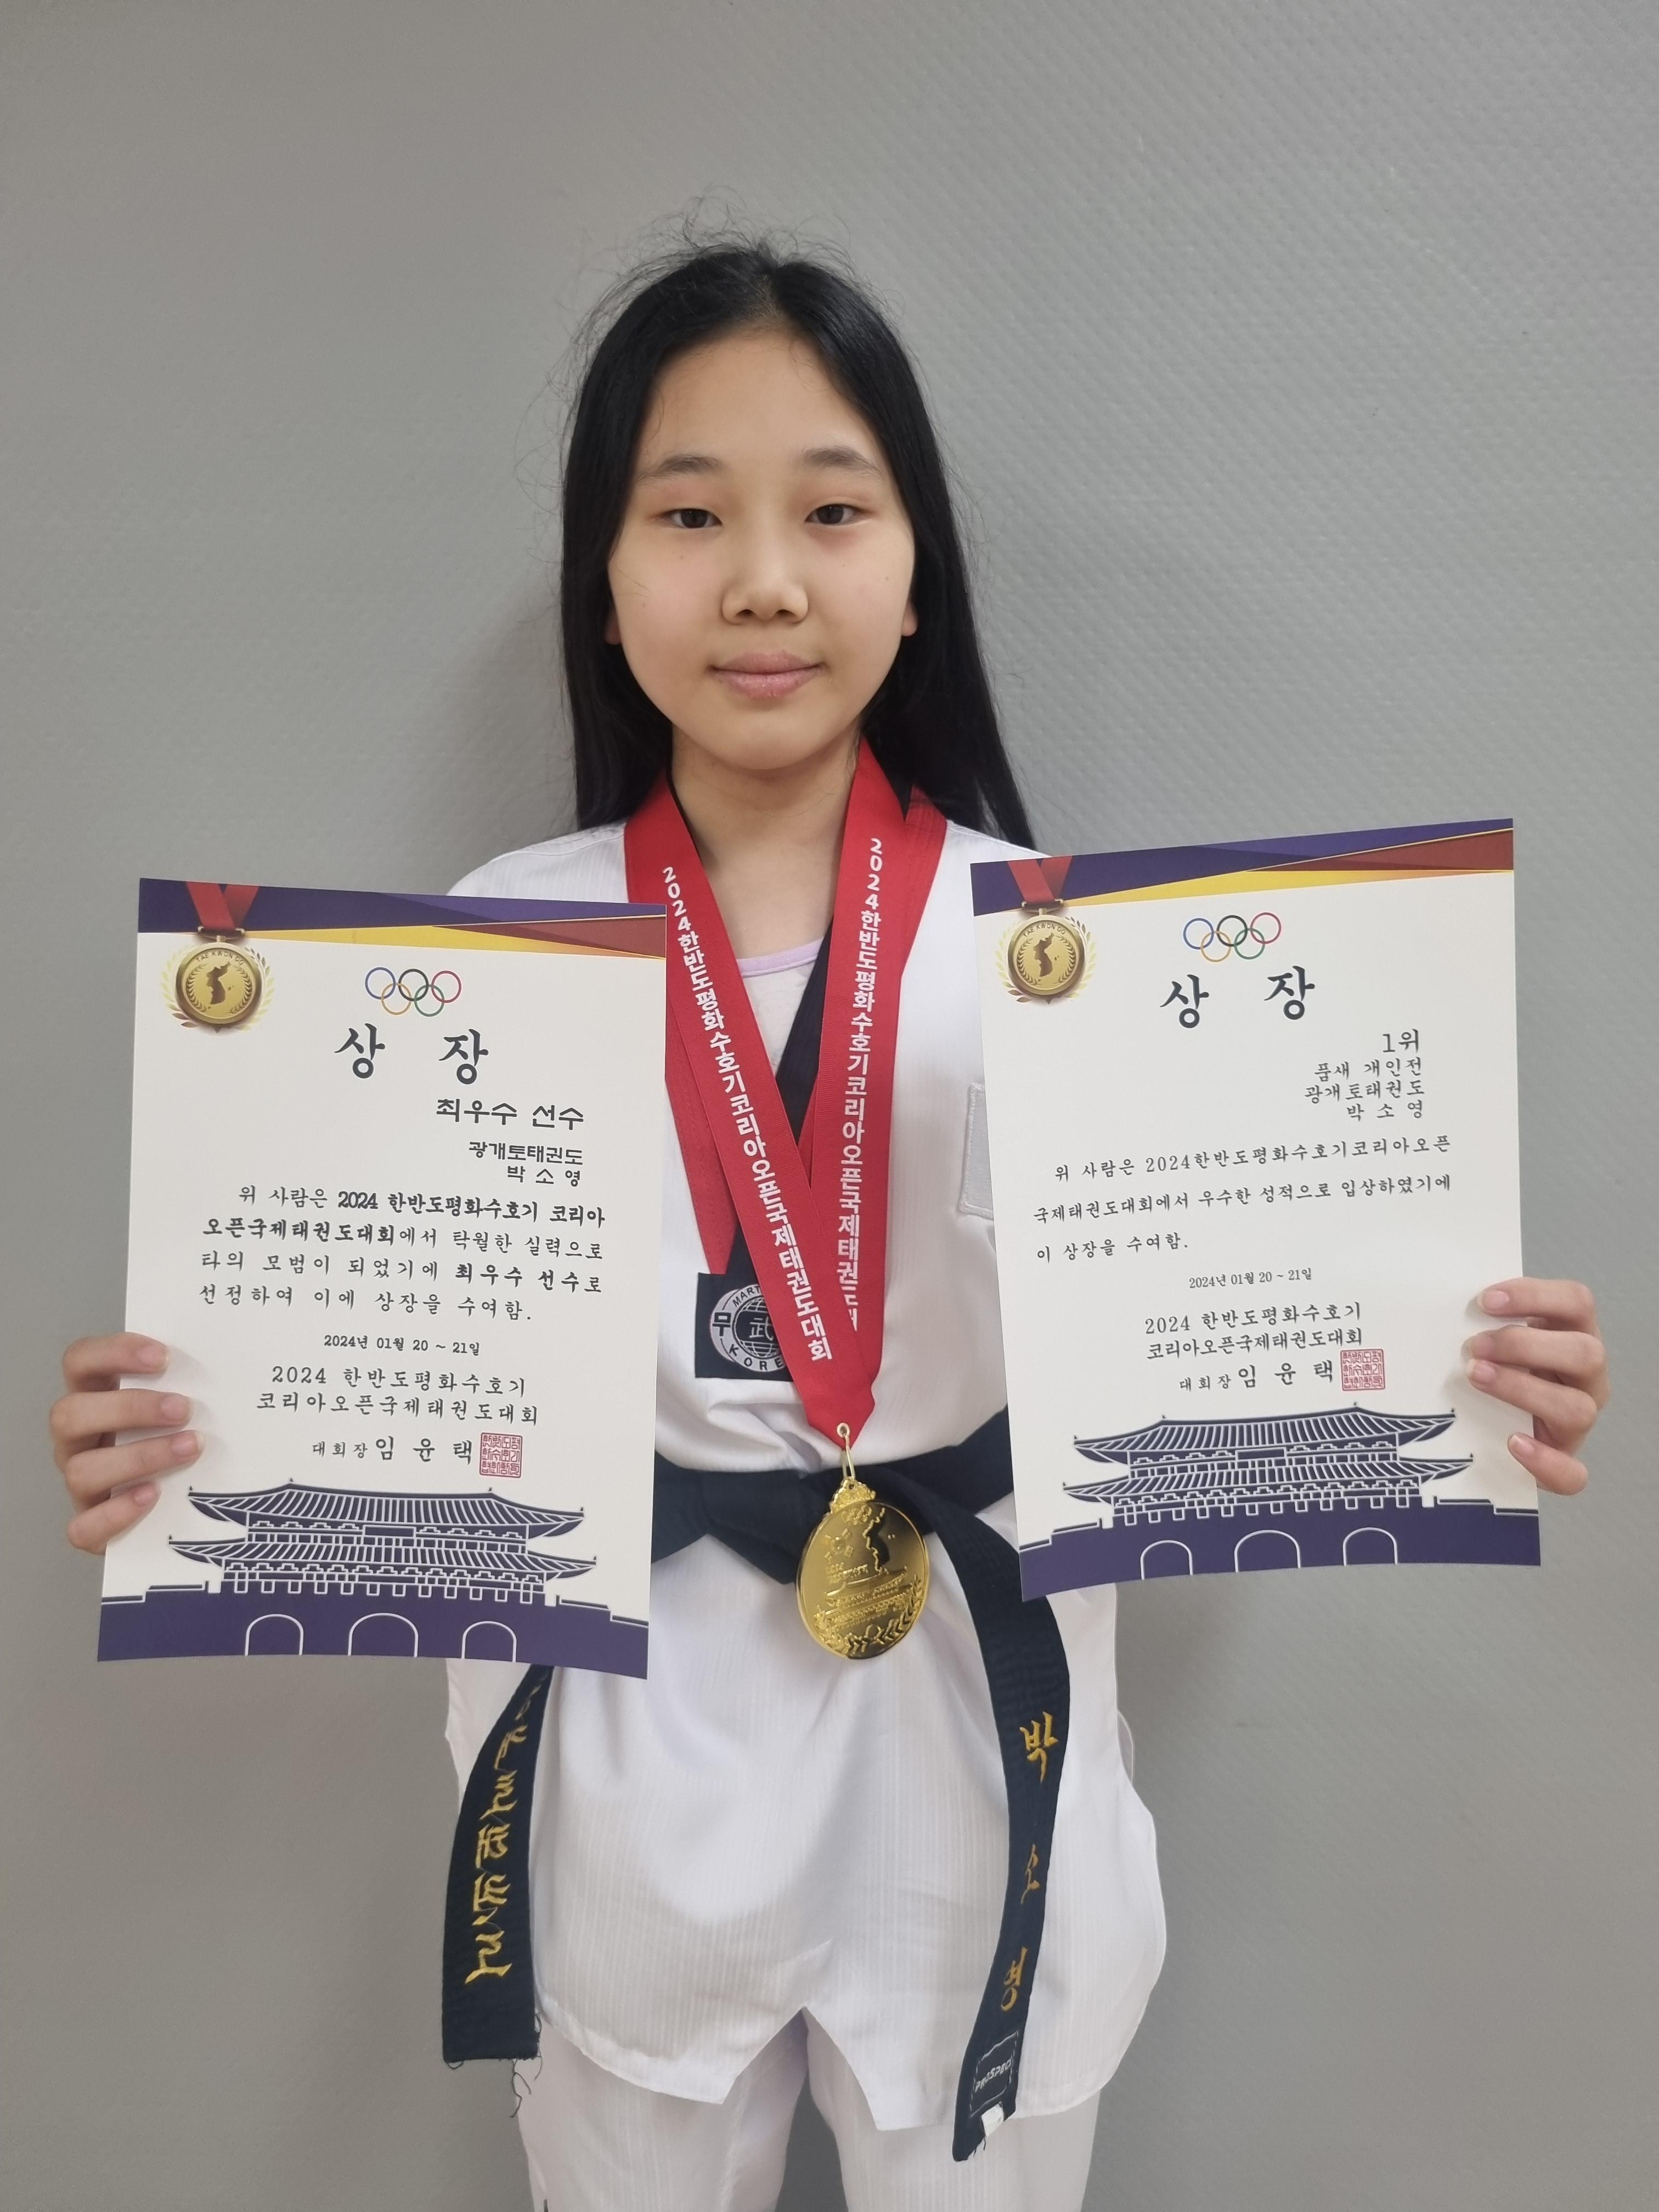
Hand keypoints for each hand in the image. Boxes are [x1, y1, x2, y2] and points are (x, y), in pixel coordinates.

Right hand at [50, 1334, 200, 1553]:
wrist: (187, 1505)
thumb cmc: (184, 1435)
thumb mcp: (185, 1403)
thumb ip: (195, 1379)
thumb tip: (236, 1358)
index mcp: (94, 1397)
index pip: (80, 1361)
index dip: (113, 1354)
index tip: (163, 1356)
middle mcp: (78, 1439)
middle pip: (69, 1415)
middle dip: (129, 1408)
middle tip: (184, 1408)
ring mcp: (81, 1483)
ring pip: (80, 1470)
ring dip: (139, 1457)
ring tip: (190, 1448)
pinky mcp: (90, 1526)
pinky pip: (83, 1527)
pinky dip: (116, 1512)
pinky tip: (154, 1496)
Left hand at [1465, 1279, 1607, 1495]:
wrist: (1493, 1430)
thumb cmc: (1494, 1370)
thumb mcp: (1494, 1340)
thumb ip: (1483, 1323)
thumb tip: (1440, 1306)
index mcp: (1573, 1335)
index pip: (1577, 1302)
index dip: (1536, 1296)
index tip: (1485, 1300)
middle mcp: (1586, 1378)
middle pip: (1586, 1353)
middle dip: (1525, 1346)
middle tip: (1475, 1347)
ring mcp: (1579, 1421)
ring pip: (1578, 1408)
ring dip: (1524, 1390)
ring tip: (1477, 1378)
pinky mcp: (1566, 1463)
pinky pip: (1573, 1473)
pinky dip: (1545, 1460)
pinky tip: (1512, 1443)